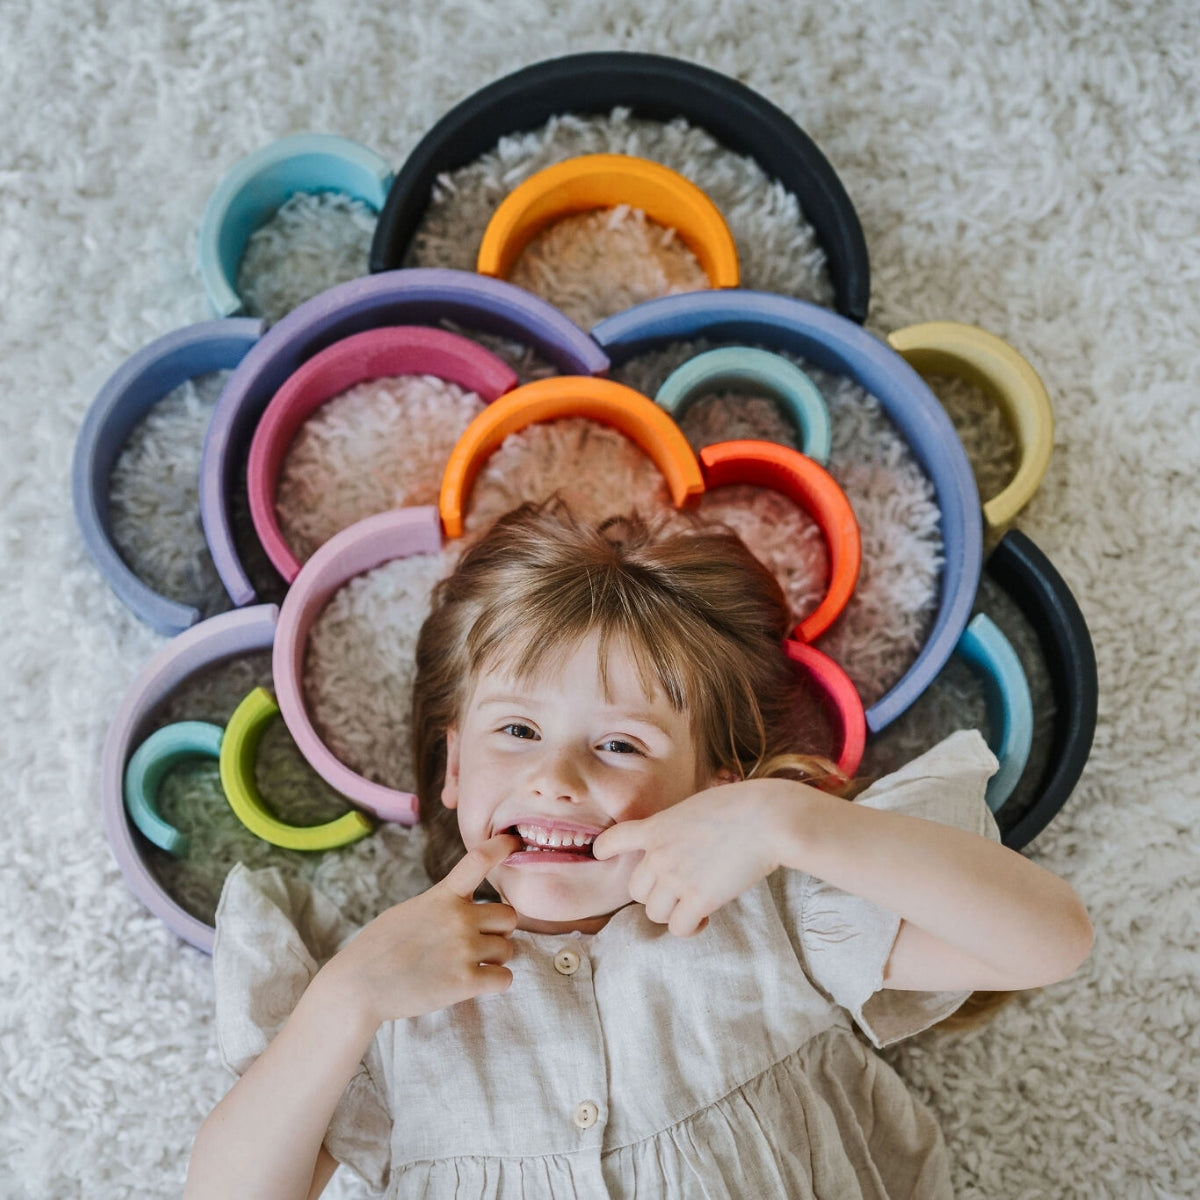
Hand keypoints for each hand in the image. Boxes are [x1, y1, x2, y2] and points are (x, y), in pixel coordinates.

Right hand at [321, 832, 521, 1026]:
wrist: (358, 986)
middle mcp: (459, 918)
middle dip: (498, 931)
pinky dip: (495, 982)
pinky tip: (475, 983)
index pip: (478, 861)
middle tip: (479, 942)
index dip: (501, 847)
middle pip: (509, 917)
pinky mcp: (465, 982)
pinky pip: (504, 978)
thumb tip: (470, 908)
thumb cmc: (380, 948)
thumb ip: (442, 905)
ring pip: (508, 949)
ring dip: (494, 959)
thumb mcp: (410, 911)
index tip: (513, 841)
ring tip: (467, 965)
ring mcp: (464, 949)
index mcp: (443, 896)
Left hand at [591, 780, 787, 936]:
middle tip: (677, 892)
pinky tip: (705, 919)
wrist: (766, 818)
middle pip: (635, 889)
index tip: (601, 854)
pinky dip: (690, 928)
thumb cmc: (742, 806)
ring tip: (693, 908)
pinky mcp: (698, 900)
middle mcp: (659, 854)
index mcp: (656, 827)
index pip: (614, 839)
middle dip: (654, 894)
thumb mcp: (697, 807)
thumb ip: (680, 828)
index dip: (605, 849)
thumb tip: (685, 847)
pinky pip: (678, 927)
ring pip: (654, 913)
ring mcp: (676, 878)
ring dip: (672, 913)